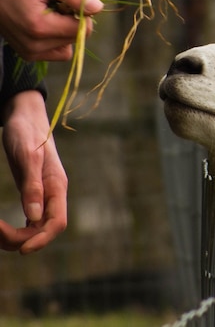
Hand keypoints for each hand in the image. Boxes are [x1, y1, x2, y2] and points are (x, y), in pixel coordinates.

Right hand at [0, 0, 102, 61]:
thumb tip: (97, 8)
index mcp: (40, 27)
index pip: (83, 29)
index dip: (81, 11)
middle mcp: (35, 46)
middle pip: (77, 37)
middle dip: (71, 19)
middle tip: (51, 3)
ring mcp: (31, 53)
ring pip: (70, 45)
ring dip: (65, 29)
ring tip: (45, 12)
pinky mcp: (29, 55)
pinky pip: (59, 51)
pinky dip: (57, 38)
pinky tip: (43, 23)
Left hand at [0, 90, 67, 253]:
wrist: (24, 116)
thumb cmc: (26, 132)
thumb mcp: (28, 157)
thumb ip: (33, 186)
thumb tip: (35, 217)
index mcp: (57, 186)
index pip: (57, 223)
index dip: (42, 239)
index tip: (21, 250)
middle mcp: (53, 193)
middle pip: (46, 229)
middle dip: (23, 239)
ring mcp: (44, 194)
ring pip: (36, 227)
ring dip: (17, 236)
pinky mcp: (34, 192)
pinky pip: (29, 219)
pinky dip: (16, 227)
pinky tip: (3, 228)